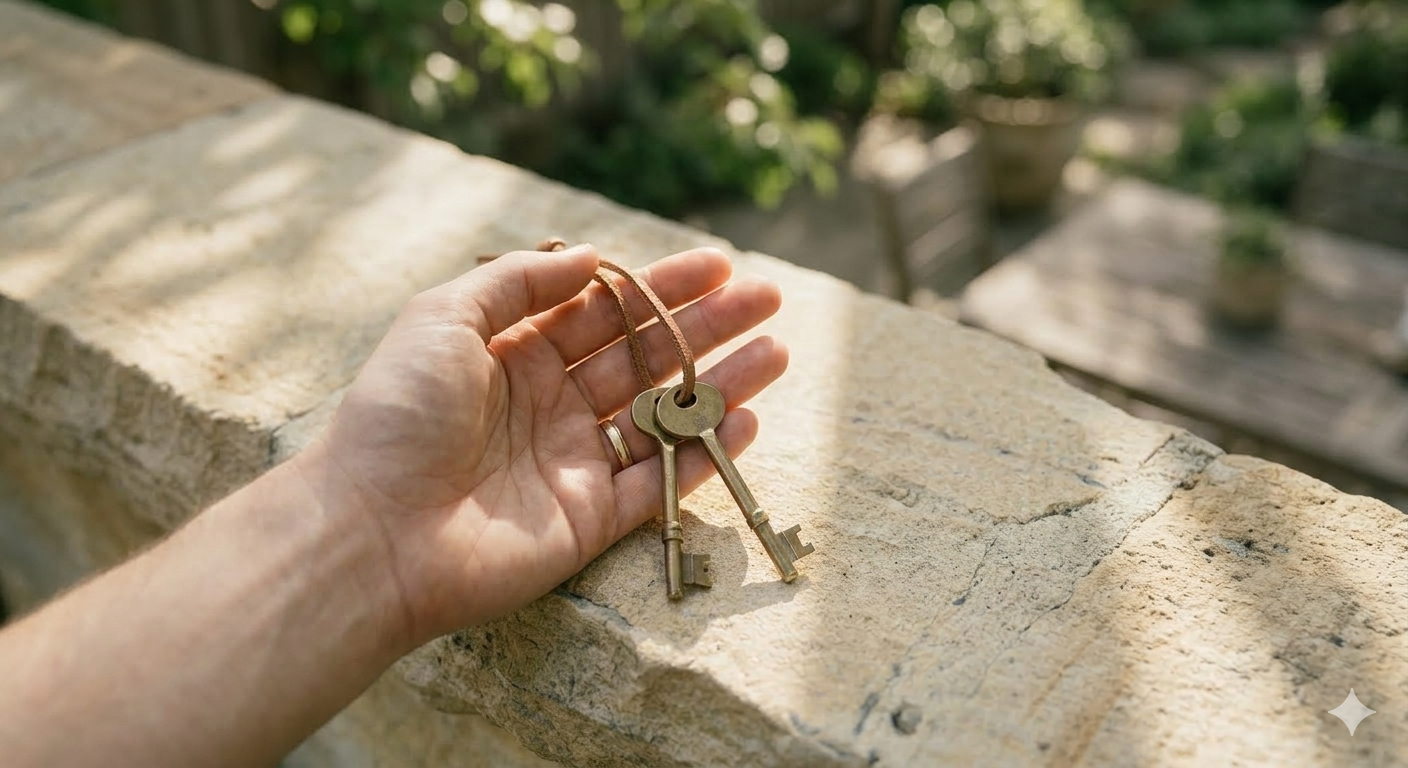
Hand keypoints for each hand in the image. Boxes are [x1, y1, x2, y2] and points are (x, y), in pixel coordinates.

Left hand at [300, 244, 786, 643]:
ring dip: (721, 385)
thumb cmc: (397, 414)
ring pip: (662, 417)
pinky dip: (704, 457)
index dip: (663, 285)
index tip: (719, 263)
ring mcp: (572, 464)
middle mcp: (549, 404)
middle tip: (769, 299)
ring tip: (777, 353)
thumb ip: (520, 282)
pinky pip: (658, 485)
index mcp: (515, 354)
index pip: (606, 310)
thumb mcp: (443, 317)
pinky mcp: (588, 522)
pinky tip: (747, 422)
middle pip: (645, 358)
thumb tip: (591, 256)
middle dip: (708, 326)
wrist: (370, 531)